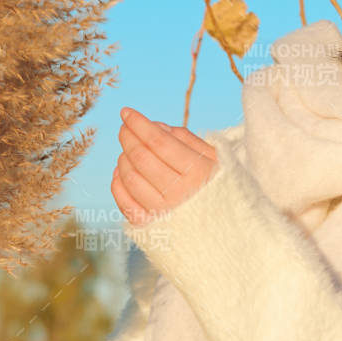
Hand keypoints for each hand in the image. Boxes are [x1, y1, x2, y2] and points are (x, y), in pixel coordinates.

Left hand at [111, 106, 218, 225]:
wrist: (224, 228)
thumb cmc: (217, 187)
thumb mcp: (212, 158)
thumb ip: (185, 139)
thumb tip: (154, 125)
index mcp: (197, 172)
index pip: (159, 141)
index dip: (139, 124)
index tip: (126, 112)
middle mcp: (179, 193)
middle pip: (141, 157)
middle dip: (128, 137)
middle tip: (124, 127)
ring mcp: (162, 212)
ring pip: (130, 178)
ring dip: (123, 158)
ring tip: (127, 150)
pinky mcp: (150, 227)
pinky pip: (124, 202)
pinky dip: (117, 183)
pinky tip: (121, 172)